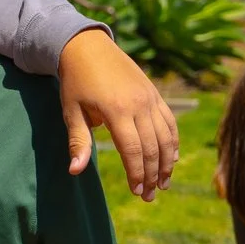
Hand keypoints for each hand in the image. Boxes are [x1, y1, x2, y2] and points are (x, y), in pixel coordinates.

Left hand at [58, 28, 179, 198]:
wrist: (88, 47)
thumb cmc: (76, 82)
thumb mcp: (71, 111)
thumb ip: (78, 142)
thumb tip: (75, 171)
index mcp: (117, 110)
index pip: (133, 150)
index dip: (136, 174)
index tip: (136, 192)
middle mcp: (138, 104)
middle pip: (152, 147)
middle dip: (152, 175)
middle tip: (149, 196)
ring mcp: (150, 98)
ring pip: (166, 136)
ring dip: (166, 163)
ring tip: (163, 183)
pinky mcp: (155, 93)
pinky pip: (170, 121)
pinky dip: (173, 141)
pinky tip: (172, 159)